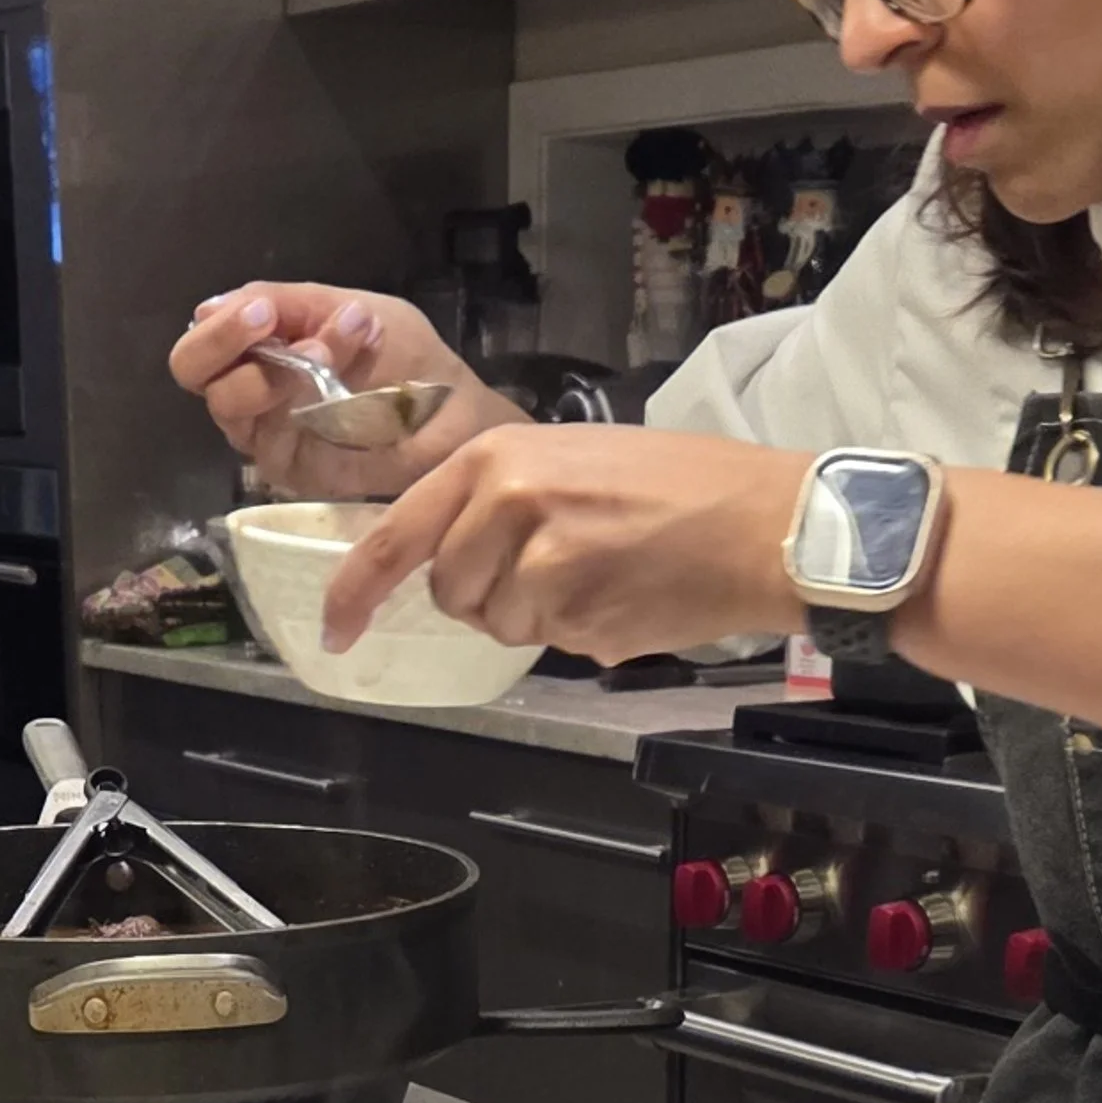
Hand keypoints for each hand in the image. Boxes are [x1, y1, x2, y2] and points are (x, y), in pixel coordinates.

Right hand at [170, 281, 508, 501]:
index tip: (264, 311)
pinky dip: (305, 406)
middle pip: (195, 374)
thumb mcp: (353, 308)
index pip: (202, 340)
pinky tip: (339, 394)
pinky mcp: (290, 472)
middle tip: (271, 326)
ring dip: (278, 370)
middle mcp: (252, 392)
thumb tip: (208, 307)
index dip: (219, 325)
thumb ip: (289, 303)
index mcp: (259, 346)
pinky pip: (272, 440)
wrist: (457, 415)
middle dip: (227, 345)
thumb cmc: (409, 359)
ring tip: (329, 354)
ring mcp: (268, 435)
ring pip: (231, 406)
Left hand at [321, 426, 807, 661]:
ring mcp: (541, 563)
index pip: (395, 535)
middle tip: (561, 563)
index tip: (336, 631)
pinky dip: (585, 633)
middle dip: (491, 596)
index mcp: (495, 458)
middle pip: (451, 591)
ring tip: (605, 572)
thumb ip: (502, 500)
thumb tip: (454, 557)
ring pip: (499, 625)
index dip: (355, 592)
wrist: (765, 519)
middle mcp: (506, 505)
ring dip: (540, 617)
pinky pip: (552, 644)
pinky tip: (631, 593)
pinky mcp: (578, 613)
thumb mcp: (572, 459)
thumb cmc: (683, 484)